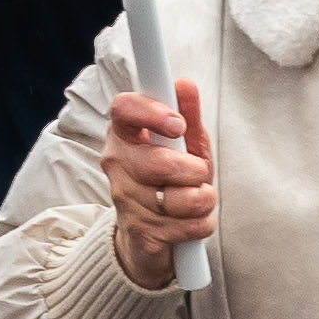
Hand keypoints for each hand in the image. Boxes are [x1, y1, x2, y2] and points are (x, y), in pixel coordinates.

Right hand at [102, 77, 213, 290]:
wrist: (147, 234)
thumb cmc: (168, 179)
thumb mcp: (182, 144)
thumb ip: (185, 115)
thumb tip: (185, 84)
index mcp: (124, 133)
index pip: (124, 109)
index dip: (152, 113)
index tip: (177, 124)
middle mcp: (116, 163)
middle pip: (159, 164)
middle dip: (193, 171)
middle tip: (198, 172)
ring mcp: (124, 200)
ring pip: (179, 199)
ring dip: (203, 199)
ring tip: (197, 197)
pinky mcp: (140, 232)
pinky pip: (188, 227)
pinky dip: (202, 223)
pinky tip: (192, 220)